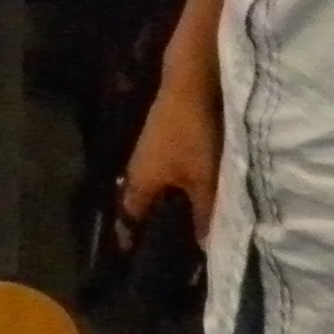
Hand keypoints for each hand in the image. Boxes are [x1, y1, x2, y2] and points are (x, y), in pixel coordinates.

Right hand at [118, 77, 217, 240]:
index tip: (130, 253)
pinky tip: (188, 181)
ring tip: (178, 212)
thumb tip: (204, 248)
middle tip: (160, 237)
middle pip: (138, 197)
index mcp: (141, 181)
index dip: (129, 234)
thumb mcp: (204, 179)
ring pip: (152, 180)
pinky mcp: (162, 130)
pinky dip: (172, 178)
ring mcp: (149, 144)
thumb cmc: (193, 135)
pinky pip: (163, 165)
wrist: (190, 80)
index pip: (128, 215)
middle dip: (146, 216)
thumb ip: (205, 214)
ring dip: (161, 196)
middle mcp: (138, 164)